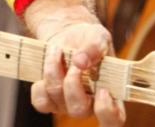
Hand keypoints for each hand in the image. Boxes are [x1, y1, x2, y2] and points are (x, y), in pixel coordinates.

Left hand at [30, 6, 124, 124]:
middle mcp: (89, 105)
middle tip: (75, 61)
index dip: (107, 111)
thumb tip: (80, 61)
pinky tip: (48, 64)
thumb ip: (95, 47)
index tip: (103, 90)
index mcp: (110, 96)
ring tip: (58, 50)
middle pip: (79, 110)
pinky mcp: (49, 101)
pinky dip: (41, 82)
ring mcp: (66, 105)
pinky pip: (40, 101)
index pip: (114, 120)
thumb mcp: (98, 36)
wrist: (68, 35)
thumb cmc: (89, 40)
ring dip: (54, 69)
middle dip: (72, 82)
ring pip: (56, 97)